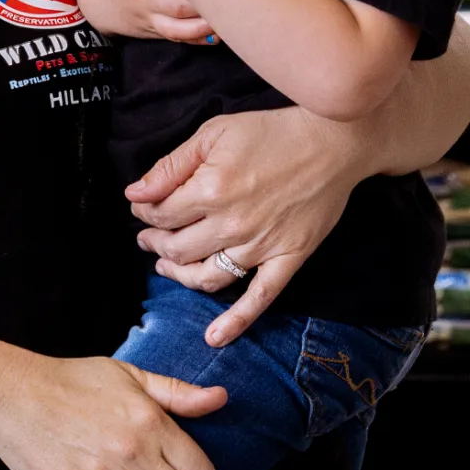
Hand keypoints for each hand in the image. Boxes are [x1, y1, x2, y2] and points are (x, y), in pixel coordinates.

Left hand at [127, 107, 370, 347]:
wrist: (334, 141)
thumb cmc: (273, 132)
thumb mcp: (214, 133)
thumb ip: (171, 166)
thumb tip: (135, 193)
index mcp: (210, 190)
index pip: (161, 215)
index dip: (145, 212)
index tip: (143, 207)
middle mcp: (232, 224)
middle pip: (177, 248)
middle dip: (155, 243)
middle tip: (149, 237)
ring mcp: (260, 246)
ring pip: (207, 277)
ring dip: (180, 275)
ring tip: (166, 266)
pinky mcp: (287, 258)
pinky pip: (259, 298)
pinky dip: (236, 322)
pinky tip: (215, 337)